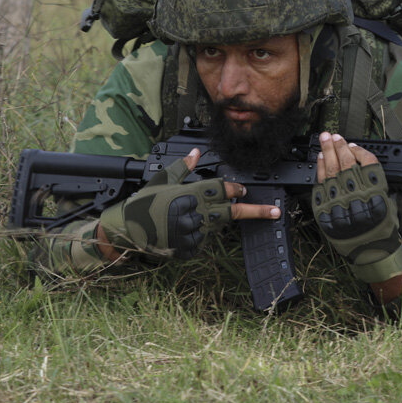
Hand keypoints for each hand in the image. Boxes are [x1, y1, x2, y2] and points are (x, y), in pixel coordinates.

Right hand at [97, 148, 279, 260]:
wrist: (127, 229)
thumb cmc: (144, 202)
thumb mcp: (162, 180)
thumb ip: (184, 168)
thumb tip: (197, 153)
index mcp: (189, 193)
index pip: (222, 190)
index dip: (236, 190)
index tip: (244, 190)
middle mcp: (194, 213)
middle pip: (231, 212)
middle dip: (255, 211)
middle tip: (275, 211)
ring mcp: (192, 233)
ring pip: (217, 227)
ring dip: (213, 223)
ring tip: (192, 219)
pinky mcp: (188, 249)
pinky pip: (203, 242)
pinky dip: (199, 237)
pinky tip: (184, 231)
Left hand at [310, 133, 401, 284]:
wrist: (367, 249)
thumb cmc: (380, 227)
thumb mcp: (387, 201)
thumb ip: (376, 181)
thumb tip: (362, 160)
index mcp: (375, 189)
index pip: (366, 161)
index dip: (358, 150)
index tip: (352, 145)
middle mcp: (356, 192)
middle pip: (346, 161)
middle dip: (339, 145)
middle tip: (333, 135)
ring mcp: (338, 199)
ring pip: (332, 169)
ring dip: (328, 151)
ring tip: (325, 139)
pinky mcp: (326, 206)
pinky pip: (321, 183)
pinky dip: (320, 169)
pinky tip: (320, 159)